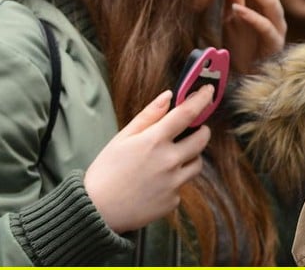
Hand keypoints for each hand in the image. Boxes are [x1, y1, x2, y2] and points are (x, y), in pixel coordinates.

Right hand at [83, 86, 214, 233]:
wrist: (95, 212)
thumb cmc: (106, 171)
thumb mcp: (122, 138)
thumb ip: (148, 116)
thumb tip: (168, 95)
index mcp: (154, 141)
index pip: (188, 113)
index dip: (201, 99)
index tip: (208, 91)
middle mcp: (168, 161)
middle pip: (202, 139)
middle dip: (201, 131)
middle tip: (191, 131)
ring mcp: (173, 183)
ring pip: (197, 163)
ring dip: (190, 157)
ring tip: (168, 160)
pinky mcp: (173, 202)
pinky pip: (182, 186)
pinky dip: (174, 182)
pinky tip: (155, 184)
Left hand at [222, 0, 285, 73]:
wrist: (246, 77)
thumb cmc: (242, 46)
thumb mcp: (232, 16)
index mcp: (265, 3)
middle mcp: (274, 12)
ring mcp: (276, 27)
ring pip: (270, 0)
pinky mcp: (273, 44)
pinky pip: (265, 26)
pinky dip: (251, 16)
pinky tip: (236, 8)